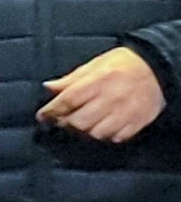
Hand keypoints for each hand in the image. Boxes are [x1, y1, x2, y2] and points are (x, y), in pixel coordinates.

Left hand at [40, 46, 168, 142]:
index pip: (68, 100)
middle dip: (65, 123)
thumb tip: (48, 87)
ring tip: (81, 124)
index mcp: (99, 81)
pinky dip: (105, 136)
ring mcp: (125, 112)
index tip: (42, 116)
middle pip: (79, 122)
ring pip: (95, 133)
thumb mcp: (95, 64)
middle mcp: (112, 98)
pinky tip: (101, 127)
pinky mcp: (137, 122)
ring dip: (83, 132)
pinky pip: (115, 137)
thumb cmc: (124, 63)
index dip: (51, 111)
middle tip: (61, 120)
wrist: (158, 67)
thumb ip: (71, 78)